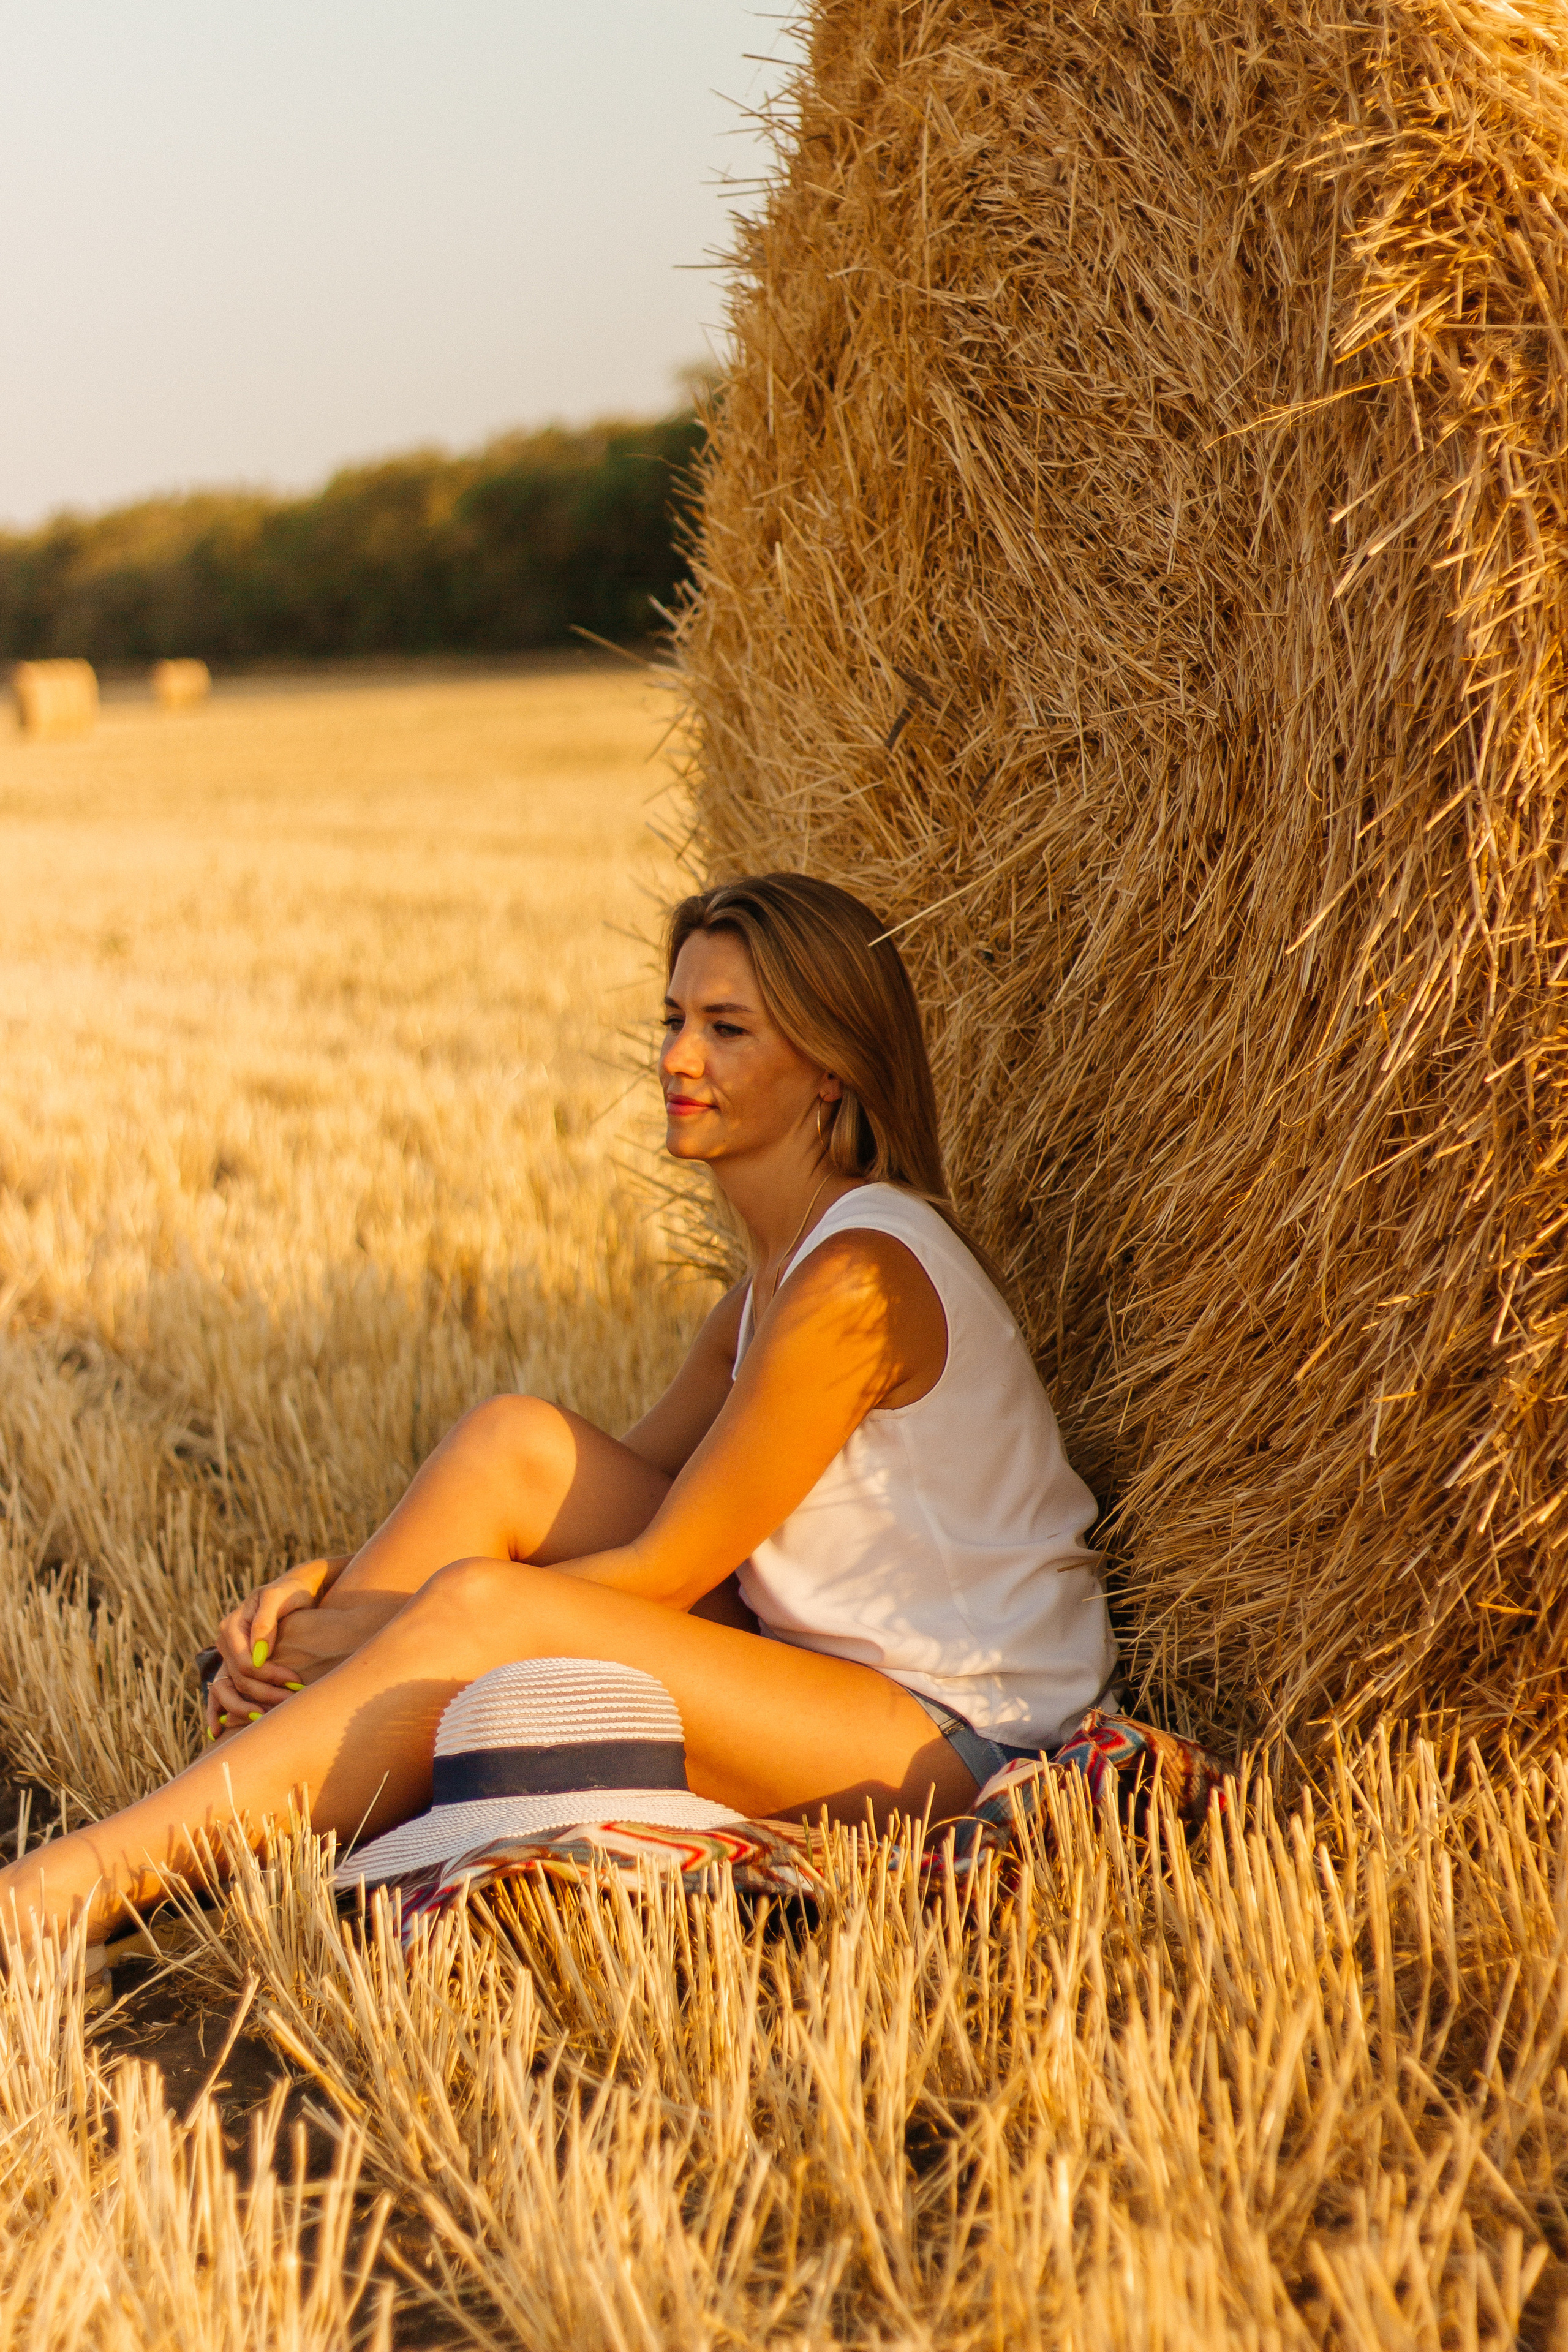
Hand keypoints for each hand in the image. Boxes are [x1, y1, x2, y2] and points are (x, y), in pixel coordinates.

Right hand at [206, 1557, 344, 1734]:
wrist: (295, 1590)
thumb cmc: (290, 1592)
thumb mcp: (278, 1598)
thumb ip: (266, 1623)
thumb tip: (258, 1654)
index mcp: (232, 1626)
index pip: (245, 1662)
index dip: (268, 1675)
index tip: (294, 1681)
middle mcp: (225, 1644)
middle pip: (238, 1679)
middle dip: (263, 1695)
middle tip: (290, 1703)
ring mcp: (229, 1657)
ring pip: (227, 1690)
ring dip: (244, 1708)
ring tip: (265, 1721)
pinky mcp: (236, 1666)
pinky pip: (221, 1692)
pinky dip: (219, 1711)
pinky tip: (219, 1732)